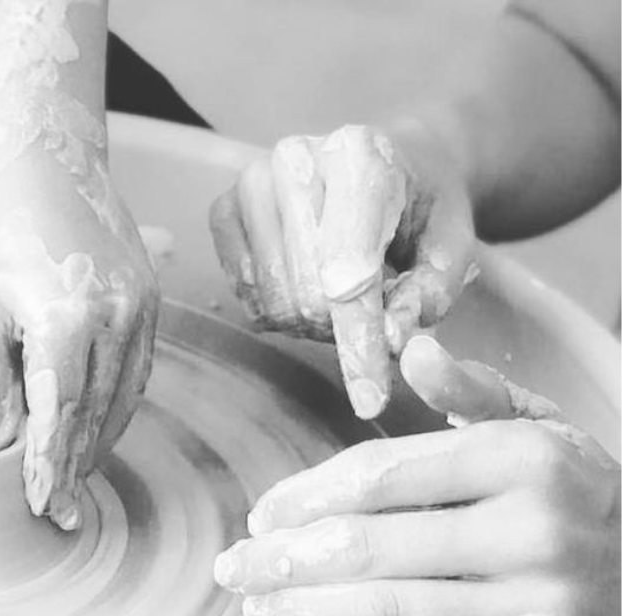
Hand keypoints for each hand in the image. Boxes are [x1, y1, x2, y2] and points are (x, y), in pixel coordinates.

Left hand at [0, 151, 157, 529]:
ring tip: (76, 483)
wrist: (44, 152)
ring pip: (125, 398)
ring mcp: (143, 307)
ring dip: (100, 444)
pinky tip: (95, 432)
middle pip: (99, 414)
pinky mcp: (150, 300)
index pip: (63, 414)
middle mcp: (118, 316)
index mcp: (69, 317)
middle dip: (78, 468)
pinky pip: (137, 372)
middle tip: (62, 516)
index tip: (44, 508)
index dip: (53, 467)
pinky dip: (116, 408)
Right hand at [209, 123, 476, 418]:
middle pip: (306, 294)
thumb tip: (388, 341)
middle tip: (372, 317)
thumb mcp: (452, 245)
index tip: (370, 399)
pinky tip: (305, 286)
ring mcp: (252, 183)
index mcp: (361, 156)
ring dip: (312, 323)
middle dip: (343, 329)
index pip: (349, 270)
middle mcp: (295, 160)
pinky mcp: (223, 210)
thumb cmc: (423, 206)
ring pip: (273, 302)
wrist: (392, 159)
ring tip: (342, 299)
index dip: (359, 341)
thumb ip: (428, 294)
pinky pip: (245, 298)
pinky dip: (278, 310)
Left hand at [213, 335, 620, 615]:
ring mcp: (538, 614)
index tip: (263, 517)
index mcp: (524, 460)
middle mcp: (533, 534)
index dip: (303, 498)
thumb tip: (412, 348)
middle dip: (281, 563)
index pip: (379, 475)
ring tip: (261, 611)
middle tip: (234, 570)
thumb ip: (474, 394)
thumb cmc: (587, 504)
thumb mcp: (547, 433)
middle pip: (366, 549)